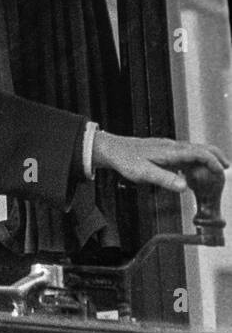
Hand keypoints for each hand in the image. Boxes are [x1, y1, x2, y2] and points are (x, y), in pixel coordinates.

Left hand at [92, 132, 228, 192]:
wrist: (112, 148)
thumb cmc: (126, 160)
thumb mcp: (143, 173)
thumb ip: (164, 179)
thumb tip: (184, 186)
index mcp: (171, 151)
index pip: (199, 153)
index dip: (213, 162)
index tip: (222, 171)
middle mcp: (172, 146)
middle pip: (201, 147)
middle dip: (216, 156)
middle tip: (226, 168)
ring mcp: (168, 146)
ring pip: (194, 148)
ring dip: (207, 156)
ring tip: (215, 168)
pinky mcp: (164, 149)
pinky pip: (185, 151)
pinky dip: (196, 158)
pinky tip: (193, 168)